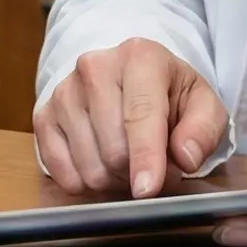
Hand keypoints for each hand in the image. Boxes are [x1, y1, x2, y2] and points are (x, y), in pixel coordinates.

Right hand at [33, 38, 227, 197]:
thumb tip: (186, 156)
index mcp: (139, 56)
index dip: (145, 157)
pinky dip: (83, 180)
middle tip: (152, 166)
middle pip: (113, 148)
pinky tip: (100, 163)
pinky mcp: (43, 114)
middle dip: (137, 172)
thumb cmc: (171, 95)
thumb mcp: (203, 105)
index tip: (148, 189)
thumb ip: (203, 130)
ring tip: (127, 160)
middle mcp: (94, 67)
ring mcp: (64, 91)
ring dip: (113, 179)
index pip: (140, 114)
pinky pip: (59, 169)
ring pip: (88, 165)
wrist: (133, 80)